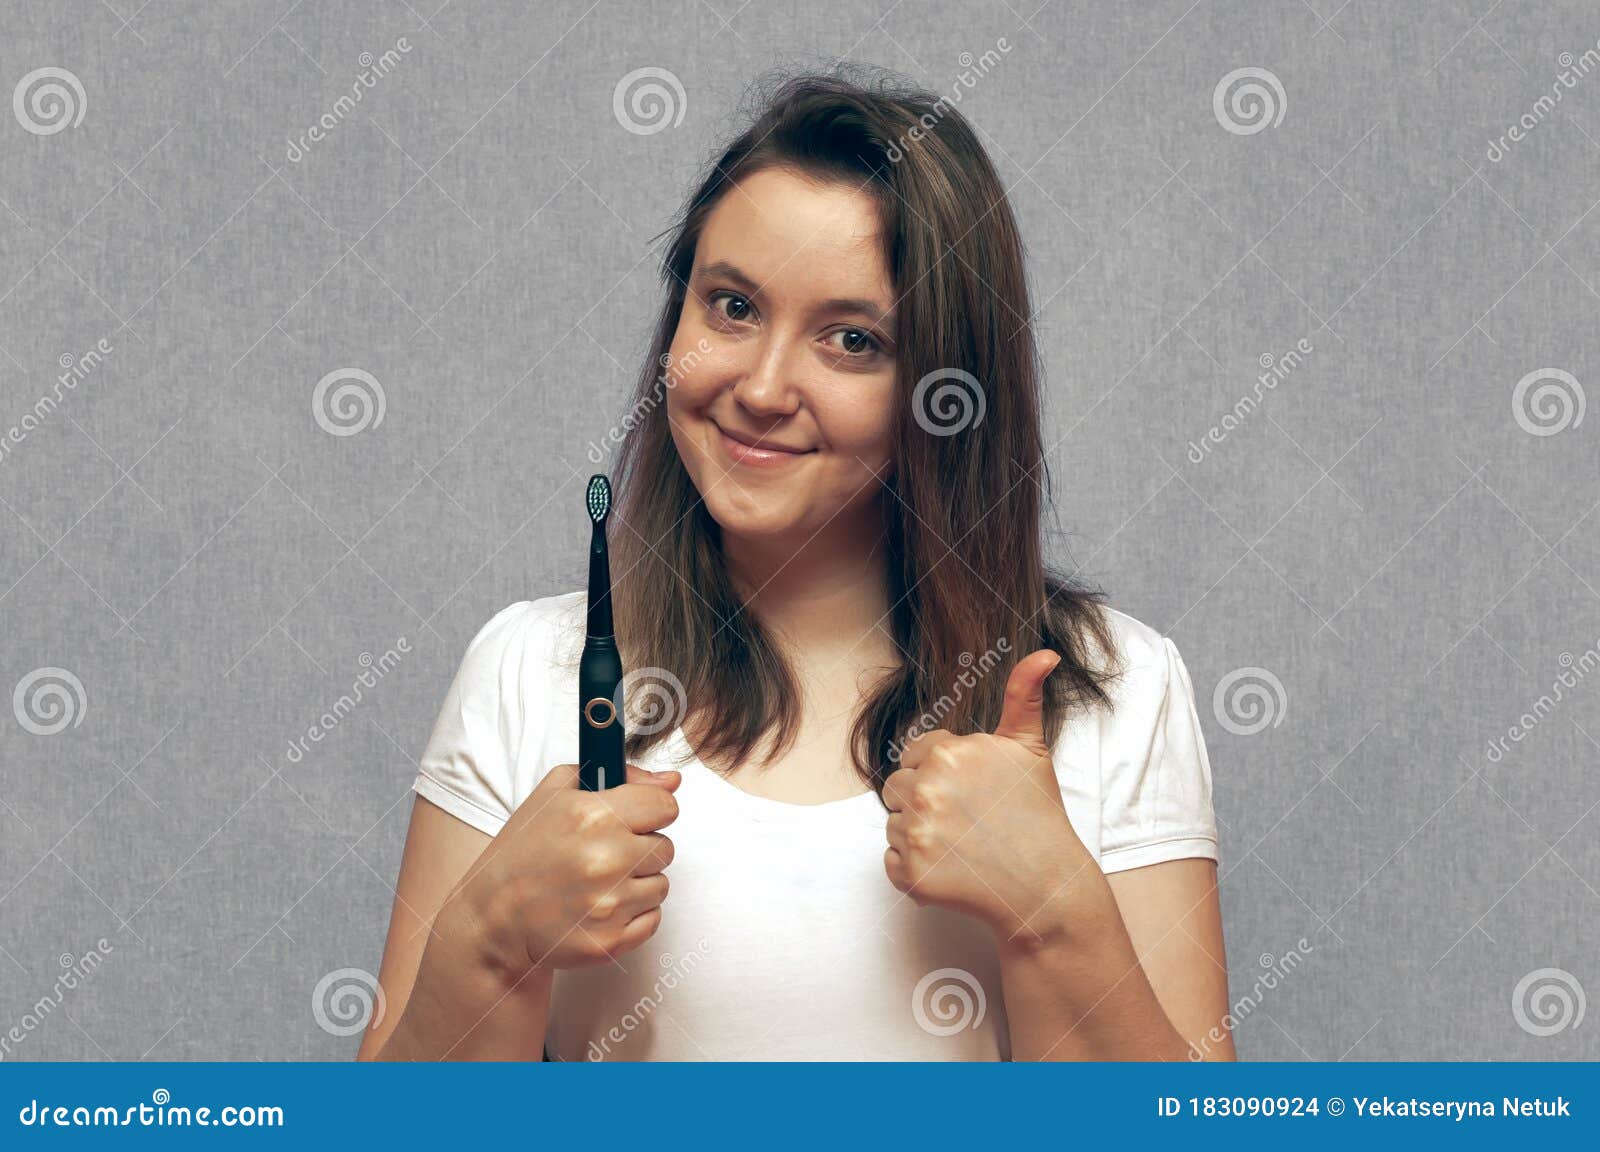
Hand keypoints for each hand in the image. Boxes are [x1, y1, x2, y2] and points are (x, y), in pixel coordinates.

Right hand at [452, 762, 678, 981]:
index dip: (651, 810)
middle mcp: (606, 860)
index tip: (635, 817)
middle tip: (605, 853)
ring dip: (637, 883)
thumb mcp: (554, 793)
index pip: (666, 805)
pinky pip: (653, 919)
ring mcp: (609, 905)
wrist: (494, 918)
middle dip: (640, 848)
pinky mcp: (611, 942)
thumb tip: (672, 781)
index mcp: (593, 816)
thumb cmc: (523, 852)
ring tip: (599, 883)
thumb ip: (621, 775)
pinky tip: (601, 907)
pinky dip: (633, 915)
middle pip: (666, 847)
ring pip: (661, 885)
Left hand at [882, 650, 1107, 949]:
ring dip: (919, 834)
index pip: (914, 754)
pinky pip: (891, 862)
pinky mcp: (911, 874)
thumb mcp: (1030, 749)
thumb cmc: (1037, 815)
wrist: (1046, 885)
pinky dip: (914, 868)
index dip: (940, 772)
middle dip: (924, 800)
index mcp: (947, 754)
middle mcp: (926, 790)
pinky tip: (951, 868)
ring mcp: (916, 833)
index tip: (970, 791)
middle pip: (896, 787)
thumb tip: (1046, 653)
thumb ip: (1024, 696)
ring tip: (962, 845)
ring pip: (893, 824)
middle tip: (967, 820)